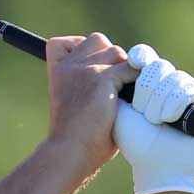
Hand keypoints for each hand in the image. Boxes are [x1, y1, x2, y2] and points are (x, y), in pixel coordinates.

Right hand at [44, 32, 139, 173]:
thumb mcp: (76, 104)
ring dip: (125, 70)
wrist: (70, 153)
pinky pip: (131, 68)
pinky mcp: (102, 78)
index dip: (82, 48)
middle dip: (110, 58)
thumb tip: (122, 76)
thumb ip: (90, 85)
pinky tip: (133, 99)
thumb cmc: (77, 138)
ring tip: (123, 95)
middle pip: (98, 40)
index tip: (90, 67)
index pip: (64, 43)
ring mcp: (85, 69)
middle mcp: (69, 66)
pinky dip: (136, 81)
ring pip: (117, 52)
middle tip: (114, 85)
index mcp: (57, 72)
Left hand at [113, 44, 193, 193]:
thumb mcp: (120, 111)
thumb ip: (118, 84)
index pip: (145, 58)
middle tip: (142, 111)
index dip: (141, 57)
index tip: (133, 61)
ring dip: (160, 99)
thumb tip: (118, 59)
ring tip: (155, 120)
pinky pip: (189, 89)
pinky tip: (169, 119)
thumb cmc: (137, 144)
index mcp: (147, 85)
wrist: (160, 167)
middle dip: (147, 88)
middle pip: (158, 65)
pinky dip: (176, 103)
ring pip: (174, 77)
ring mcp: (187, 93)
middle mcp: (168, 85)